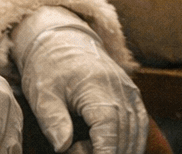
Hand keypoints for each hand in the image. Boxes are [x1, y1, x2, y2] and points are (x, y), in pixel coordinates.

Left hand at [14, 13, 147, 153]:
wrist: (62, 40)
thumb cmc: (48, 67)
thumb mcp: (42, 94)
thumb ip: (53, 121)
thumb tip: (62, 147)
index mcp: (97, 86)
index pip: (108, 127)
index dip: (104, 151)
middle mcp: (120, 88)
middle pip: (123, 133)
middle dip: (108, 152)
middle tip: (77, 151)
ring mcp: (130, 91)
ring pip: (136, 131)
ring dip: (121, 149)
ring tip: (95, 151)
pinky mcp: (132, 94)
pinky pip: (140, 123)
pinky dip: (132, 141)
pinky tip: (119, 150)